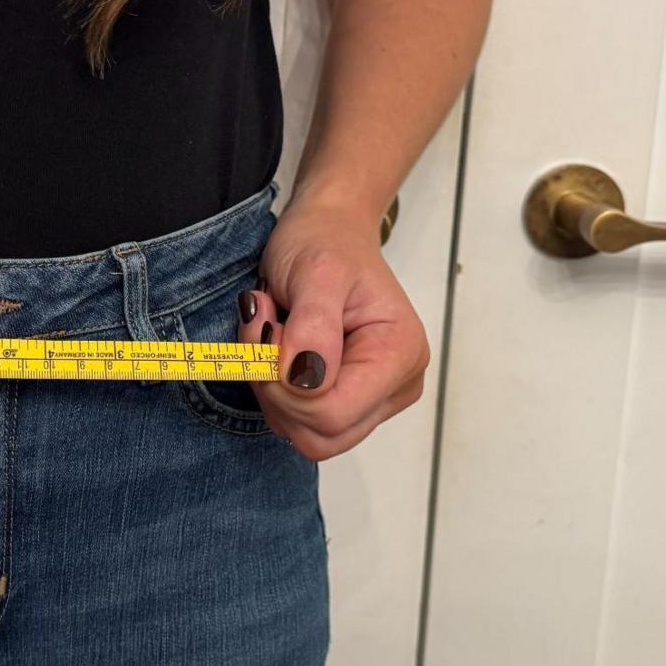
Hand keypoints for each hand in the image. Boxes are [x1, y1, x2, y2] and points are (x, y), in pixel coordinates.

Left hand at [236, 204, 429, 460]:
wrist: (328, 231)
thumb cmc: (325, 243)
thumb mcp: (316, 272)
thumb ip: (312, 327)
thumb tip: (304, 380)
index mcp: (400, 355)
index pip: (333, 413)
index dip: (286, 385)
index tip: (271, 328)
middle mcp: (396, 386)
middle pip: (320, 433)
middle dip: (276, 387)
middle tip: (265, 328)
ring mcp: (374, 399)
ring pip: (306, 434)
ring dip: (271, 388)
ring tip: (272, 332)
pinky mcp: (349, 401)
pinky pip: (300, 422)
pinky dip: (276, 391)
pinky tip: (279, 349)